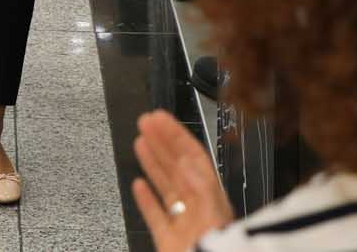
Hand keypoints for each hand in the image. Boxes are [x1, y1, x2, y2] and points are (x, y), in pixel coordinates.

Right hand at [131, 110, 234, 251]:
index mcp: (211, 199)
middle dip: (162, 142)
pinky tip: (138, 186)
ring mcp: (184, 225)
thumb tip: (189, 162)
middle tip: (146, 121)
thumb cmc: (218, 251)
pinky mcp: (170, 242)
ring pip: (167, 188)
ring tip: (140, 142)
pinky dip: (146, 199)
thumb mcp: (212, 219)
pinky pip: (156, 216)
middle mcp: (199, 208)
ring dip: (153, 163)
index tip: (160, 118)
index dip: (176, 135)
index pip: (193, 158)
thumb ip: (201, 190)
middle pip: (178, 168)